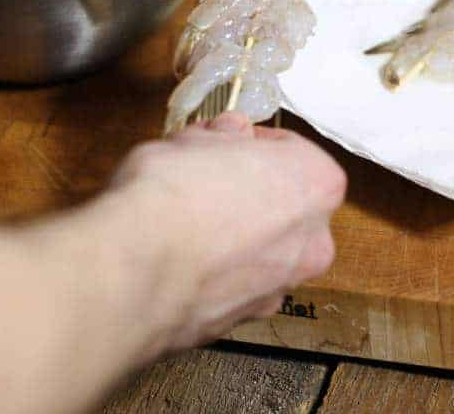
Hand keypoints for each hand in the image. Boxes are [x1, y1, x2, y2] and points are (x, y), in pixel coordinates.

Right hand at [106, 113, 345, 351]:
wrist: (136, 269)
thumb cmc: (172, 194)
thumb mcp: (195, 139)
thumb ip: (225, 137)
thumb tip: (230, 134)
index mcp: (317, 183)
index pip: (293, 152)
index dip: (253, 144)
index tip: (227, 144)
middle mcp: (313, 240)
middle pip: (285, 206)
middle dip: (249, 193)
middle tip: (205, 181)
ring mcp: (282, 285)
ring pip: (263, 251)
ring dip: (235, 237)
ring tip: (186, 223)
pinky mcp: (246, 319)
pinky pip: (237, 286)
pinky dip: (217, 275)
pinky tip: (182, 260)